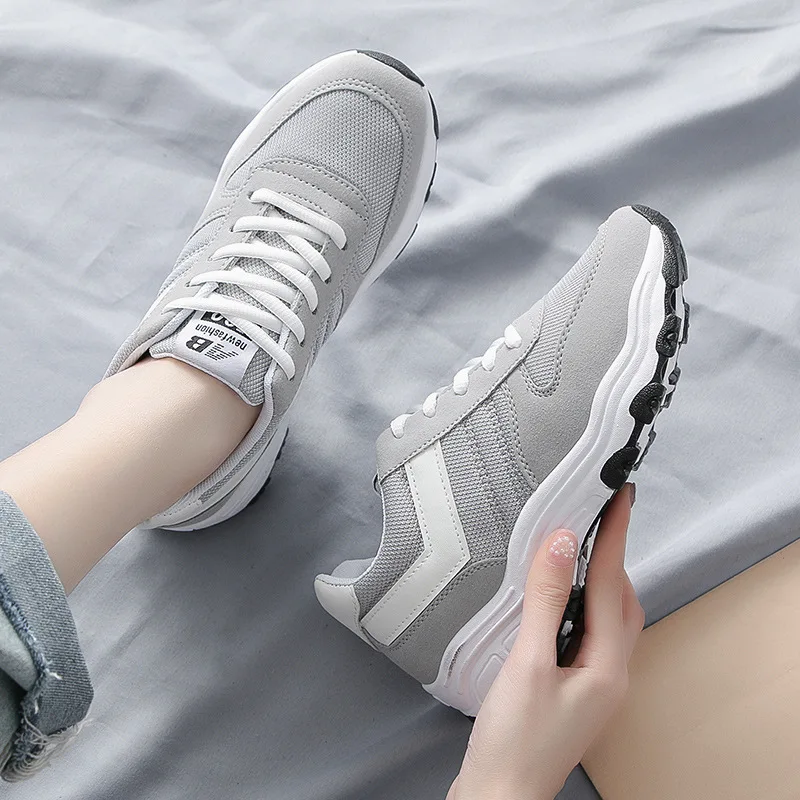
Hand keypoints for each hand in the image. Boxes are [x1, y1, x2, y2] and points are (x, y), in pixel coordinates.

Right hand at [447, 484, 642, 799]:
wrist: (499, 797)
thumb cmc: (514, 736)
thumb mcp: (528, 663)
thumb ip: (546, 601)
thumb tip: (561, 543)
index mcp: (608, 667)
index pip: (614, 586)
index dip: (616, 537)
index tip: (621, 496)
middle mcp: (610, 675)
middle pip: (623, 604)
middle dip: (612, 559)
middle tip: (597, 520)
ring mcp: (593, 686)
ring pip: (608, 621)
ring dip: (598, 583)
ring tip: (576, 550)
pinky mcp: (573, 691)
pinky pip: (587, 635)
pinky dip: (579, 606)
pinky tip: (556, 601)